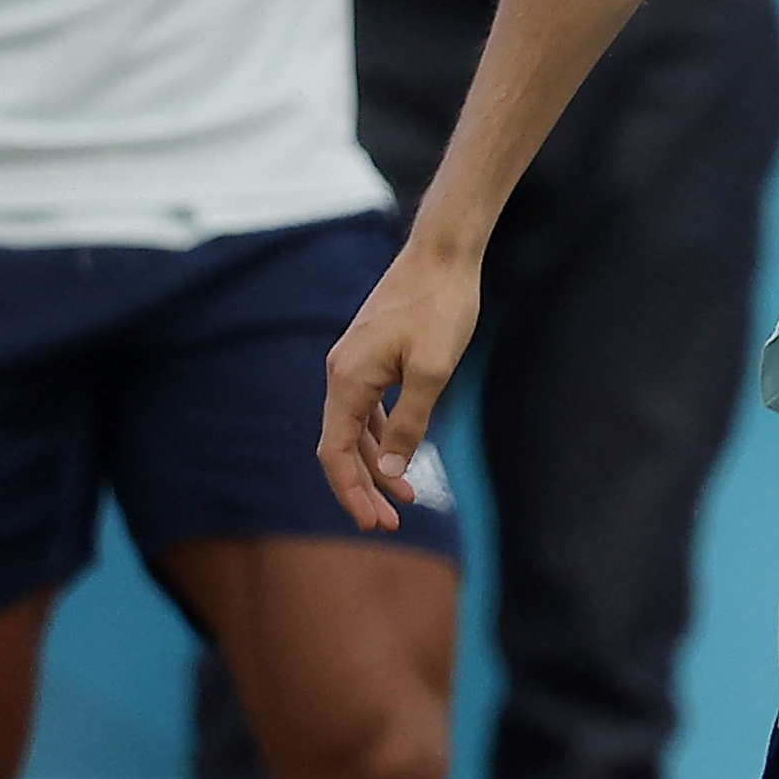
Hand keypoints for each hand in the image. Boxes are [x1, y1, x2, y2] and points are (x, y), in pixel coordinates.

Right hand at [315, 235, 483, 532]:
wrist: (442, 255)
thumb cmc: (440, 307)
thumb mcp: (433, 371)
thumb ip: (411, 421)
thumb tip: (394, 469)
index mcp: (348, 380)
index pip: (336, 451)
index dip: (350, 491)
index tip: (372, 523)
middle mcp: (342, 373)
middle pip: (342, 445)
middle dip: (363, 486)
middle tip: (390, 522)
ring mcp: (355, 363)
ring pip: (357, 428)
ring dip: (376, 464)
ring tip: (405, 496)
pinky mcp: (371, 356)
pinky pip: (368, 408)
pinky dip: (383, 435)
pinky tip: (403, 454)